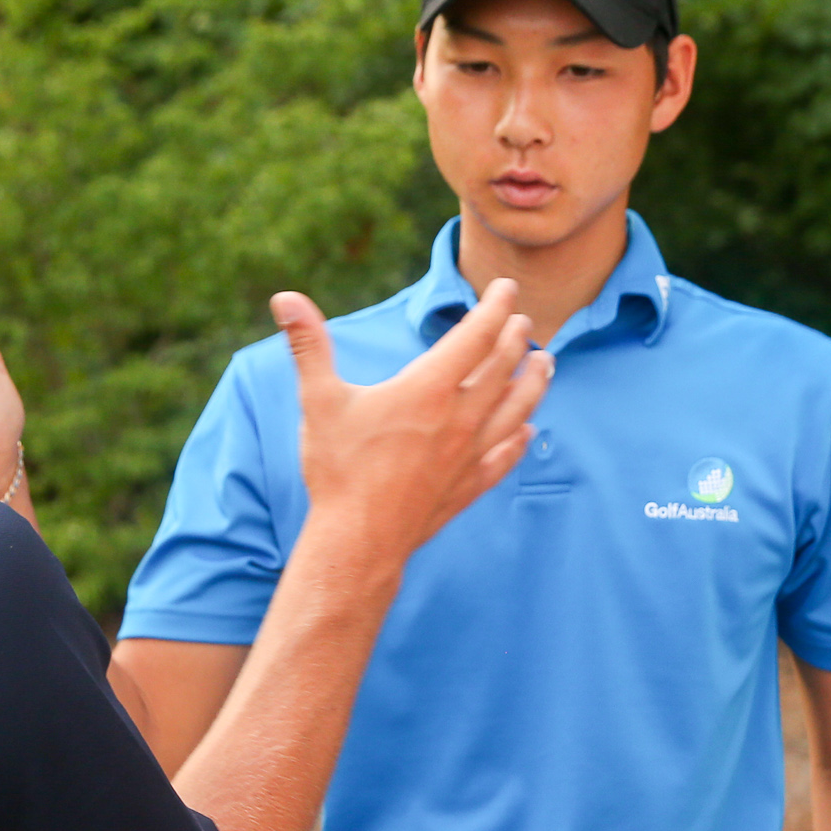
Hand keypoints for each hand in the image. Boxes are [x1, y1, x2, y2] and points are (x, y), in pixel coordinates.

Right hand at [275, 279, 548, 556]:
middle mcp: (459, 418)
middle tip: (524, 322)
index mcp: (428, 389)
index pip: (476, 336)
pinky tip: (528, 432)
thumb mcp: (319, 400)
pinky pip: (505, 457)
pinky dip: (520, 440)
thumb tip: (284, 298)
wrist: (358, 541)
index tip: (507, 289)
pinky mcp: (468, 486)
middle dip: (516, 339)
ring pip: (517, 410)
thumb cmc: (338, 469)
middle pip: (503, 368)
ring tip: (546, 364)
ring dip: (534, 383)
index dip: (495, 308)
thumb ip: (308, 346)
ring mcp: (469, 455)